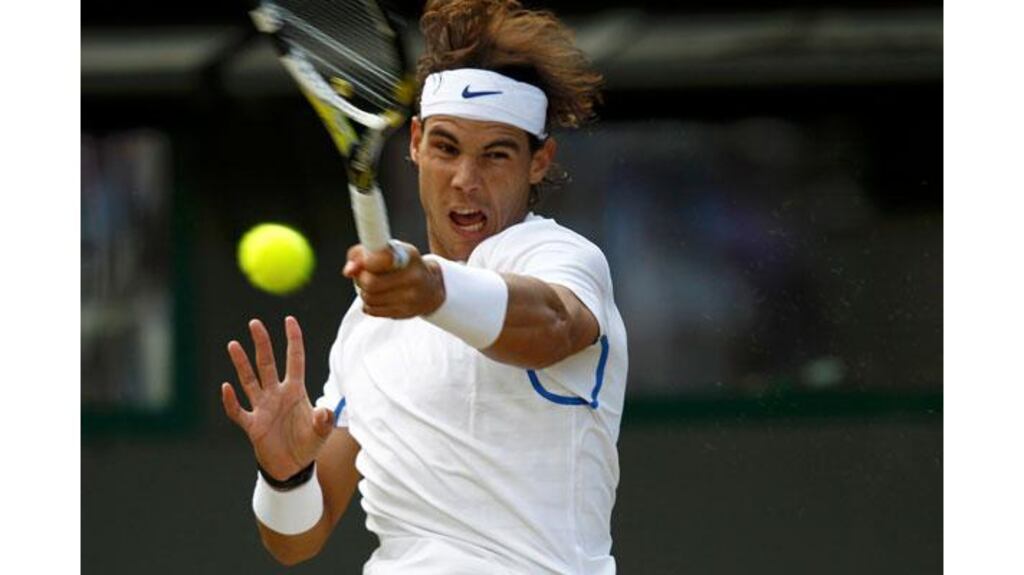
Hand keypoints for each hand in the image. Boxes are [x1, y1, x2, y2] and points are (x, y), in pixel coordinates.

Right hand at [220, 316, 333, 480]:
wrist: (291, 467)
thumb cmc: (307, 444)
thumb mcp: (320, 433)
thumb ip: (323, 421)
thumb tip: (325, 411)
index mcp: (295, 391)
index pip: (294, 360)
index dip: (293, 340)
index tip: (289, 320)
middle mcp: (277, 394)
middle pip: (267, 363)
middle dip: (262, 343)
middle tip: (254, 323)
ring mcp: (262, 408)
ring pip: (249, 381)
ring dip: (241, 364)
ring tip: (233, 345)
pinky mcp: (252, 425)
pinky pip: (238, 411)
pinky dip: (231, 401)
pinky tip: (227, 388)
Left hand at [342, 242, 444, 318]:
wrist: (432, 289)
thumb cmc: (406, 266)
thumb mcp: (391, 250)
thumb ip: (363, 254)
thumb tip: (348, 271)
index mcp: (408, 257)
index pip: (380, 259)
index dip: (365, 262)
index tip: (363, 262)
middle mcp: (412, 278)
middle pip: (370, 283)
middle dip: (360, 279)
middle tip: (363, 275)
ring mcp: (409, 298)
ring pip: (369, 298)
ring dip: (363, 292)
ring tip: (371, 286)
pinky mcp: (403, 314)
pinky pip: (372, 311)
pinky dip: (368, 304)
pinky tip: (376, 297)